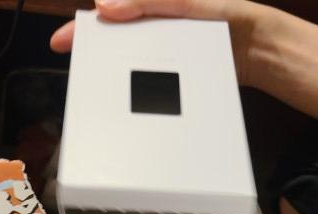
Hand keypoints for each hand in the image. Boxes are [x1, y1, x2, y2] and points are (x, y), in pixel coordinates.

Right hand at [50, 0, 273, 86]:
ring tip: (103, 92)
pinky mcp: (175, 75)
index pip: (108, 15)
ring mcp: (162, 53)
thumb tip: (104, 5)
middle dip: (95, 57)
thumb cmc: (225, 15)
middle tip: (82, 76)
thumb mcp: (185, 1)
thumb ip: (147, 1)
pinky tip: (133, 100)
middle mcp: (152, 29)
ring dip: (117, 78)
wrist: (256, 48)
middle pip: (115, 42)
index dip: (82, 28)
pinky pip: (151, 82)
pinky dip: (140, 91)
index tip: (61, 42)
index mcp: (149, 6)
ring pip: (131, 65)